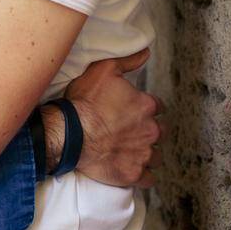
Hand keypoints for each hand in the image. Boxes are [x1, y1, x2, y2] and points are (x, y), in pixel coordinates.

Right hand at [64, 47, 163, 186]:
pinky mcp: (135, 174)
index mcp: (146, 106)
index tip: (132, 110)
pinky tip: (129, 167)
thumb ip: (127, 61)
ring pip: (156, 156)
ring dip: (145, 153)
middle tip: (129, 131)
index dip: (145, 108)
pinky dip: (141, 174)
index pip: (158, 107)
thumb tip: (146, 52)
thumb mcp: (102, 71)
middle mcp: (151, 131)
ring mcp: (144, 154)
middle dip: (149, 131)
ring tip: (127, 150)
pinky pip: (148, 178)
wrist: (70, 134)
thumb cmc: (84, 102)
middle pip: (160, 132)